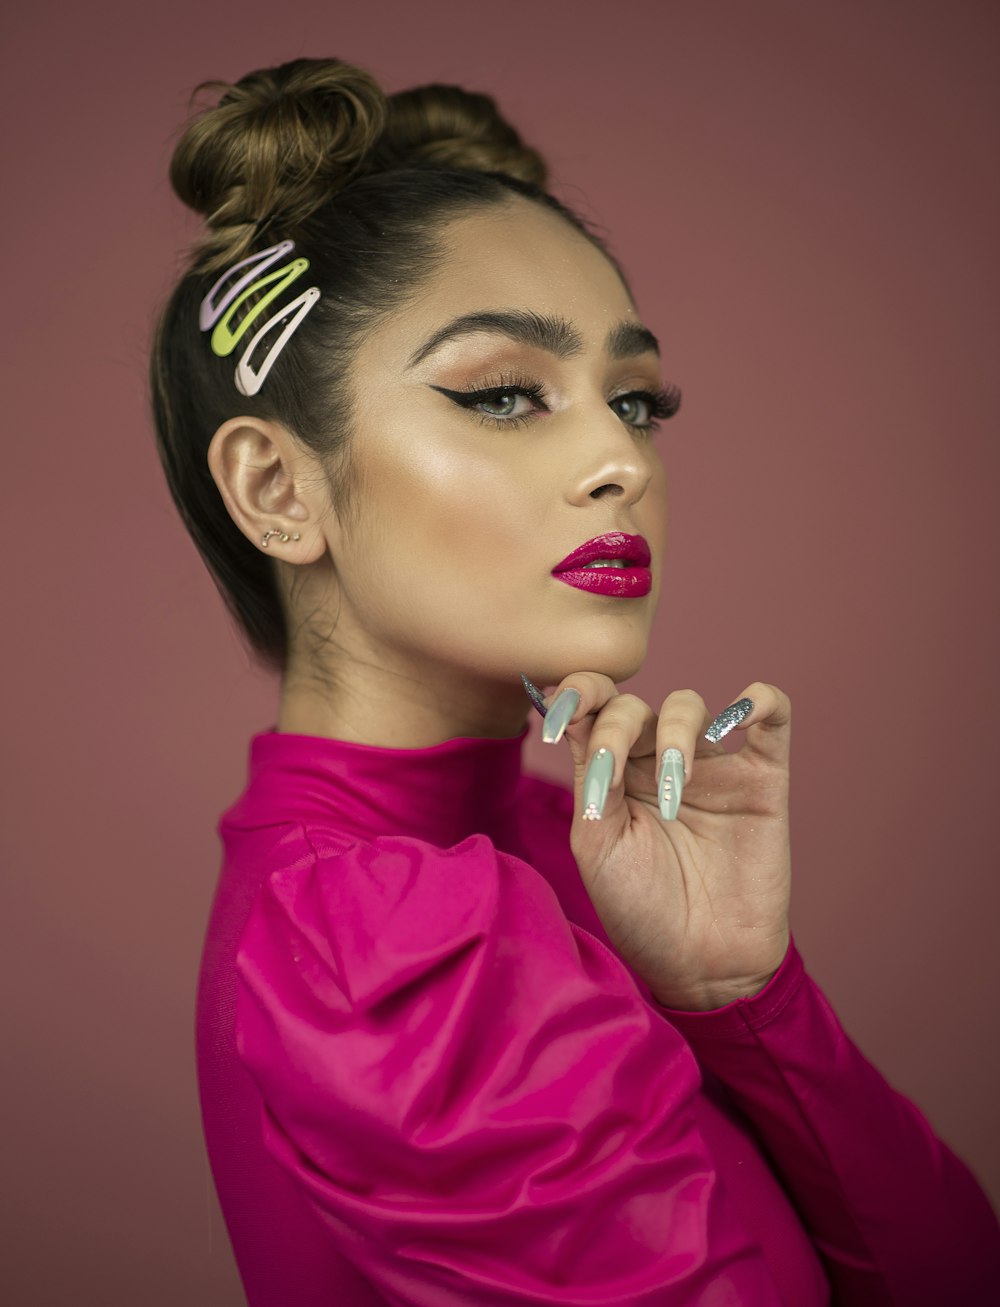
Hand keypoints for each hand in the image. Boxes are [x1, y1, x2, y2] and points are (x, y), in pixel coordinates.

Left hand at [539, 675, 791, 1010]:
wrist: (703, 965)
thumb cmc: (642, 910)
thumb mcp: (600, 845)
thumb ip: (592, 779)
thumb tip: (579, 720)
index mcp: (613, 774)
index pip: (591, 708)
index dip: (575, 693)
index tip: (556, 714)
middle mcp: (658, 762)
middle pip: (633, 705)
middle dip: (616, 727)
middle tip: (615, 772)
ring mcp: (713, 767)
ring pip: (689, 704)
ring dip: (674, 733)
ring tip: (676, 790)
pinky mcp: (763, 779)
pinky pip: (773, 716)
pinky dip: (761, 699)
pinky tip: (740, 714)